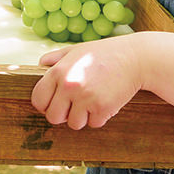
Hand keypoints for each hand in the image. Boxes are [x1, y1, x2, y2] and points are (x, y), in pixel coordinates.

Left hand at [31, 34, 145, 129]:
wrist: (135, 58)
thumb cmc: (105, 53)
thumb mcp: (77, 50)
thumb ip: (56, 58)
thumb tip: (41, 64)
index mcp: (58, 71)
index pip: (38, 100)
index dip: (45, 104)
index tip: (55, 103)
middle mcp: (69, 86)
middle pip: (53, 117)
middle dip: (63, 115)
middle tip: (75, 106)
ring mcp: (85, 98)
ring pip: (74, 124)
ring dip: (83, 117)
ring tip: (92, 101)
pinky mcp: (102, 108)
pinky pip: (94, 124)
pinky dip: (100, 116)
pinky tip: (106, 100)